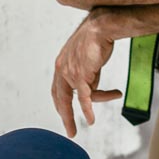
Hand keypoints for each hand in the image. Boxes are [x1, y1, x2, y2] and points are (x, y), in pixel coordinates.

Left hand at [51, 13, 120, 136]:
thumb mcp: (88, 60)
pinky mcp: (82, 75)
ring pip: (80, 98)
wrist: (101, 27)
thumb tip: (93, 88)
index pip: (57, 90)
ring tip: (91, 121)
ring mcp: (71, 73)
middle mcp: (62, 69)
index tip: (65, 115)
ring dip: (87, 111)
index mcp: (61, 65)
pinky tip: (91, 120)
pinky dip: (87, 110)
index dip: (61, 104)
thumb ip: (88, 74)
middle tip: (70, 131)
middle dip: (65, 117)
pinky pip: (85, 98)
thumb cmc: (97, 39)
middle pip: (60, 99)